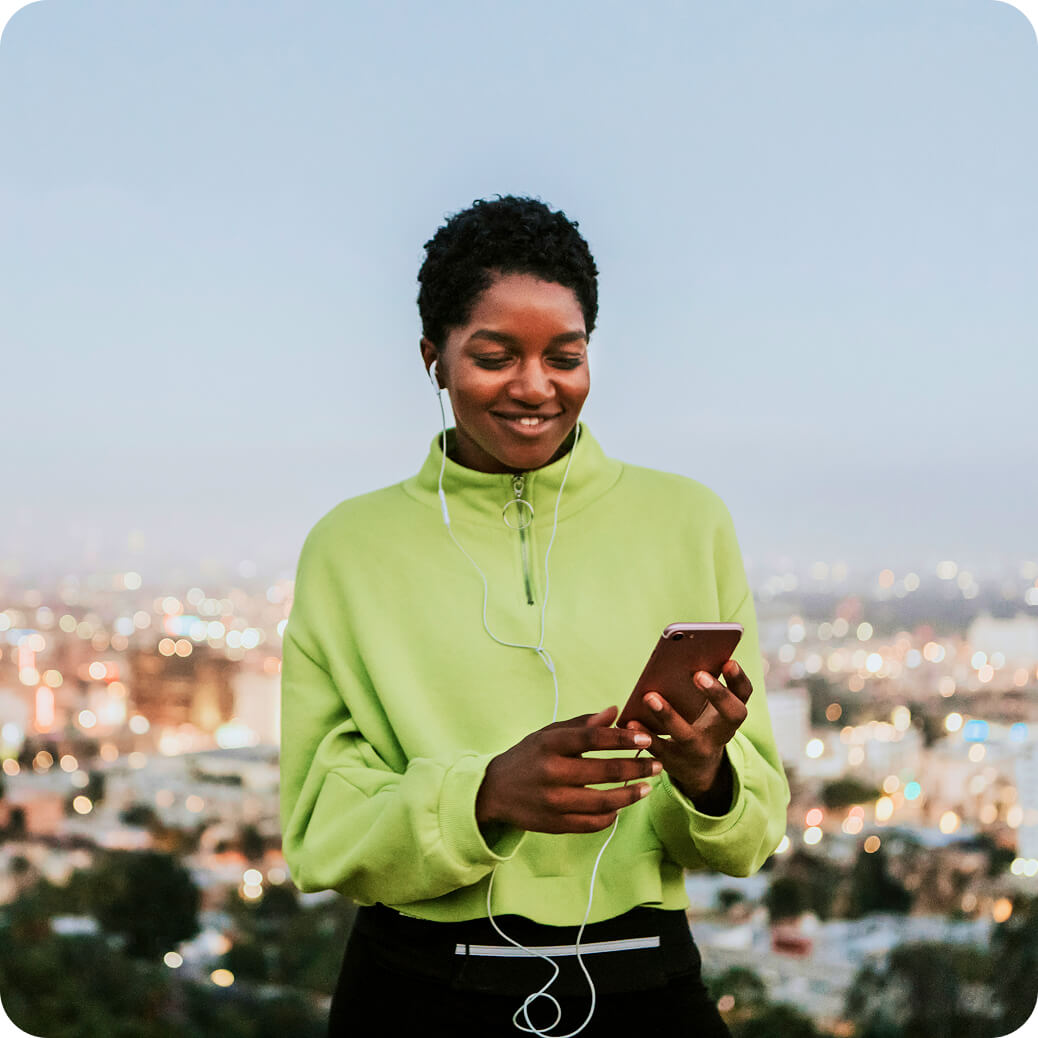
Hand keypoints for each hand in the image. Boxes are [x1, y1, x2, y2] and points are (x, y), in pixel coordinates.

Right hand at [475, 706, 661, 834]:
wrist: (494, 790)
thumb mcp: (549, 734)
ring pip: (603, 802)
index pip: (593, 739)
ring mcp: (553, 801)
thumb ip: (582, 724)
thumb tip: (615, 711)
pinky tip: (621, 806)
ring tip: (647, 787)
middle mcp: (551, 772)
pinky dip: (612, 815)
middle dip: (637, 768)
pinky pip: (593, 823)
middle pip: (604, 772)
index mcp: (550, 744)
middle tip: (657, 765)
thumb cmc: (528, 756)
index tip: (645, 740)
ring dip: (631, 795)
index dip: (622, 740)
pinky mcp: (555, 824)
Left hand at [625, 661, 751, 809]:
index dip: (739, 679)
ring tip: (650, 696)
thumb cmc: (701, 724)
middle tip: (698, 674)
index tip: (729, 661)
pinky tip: (631, 720)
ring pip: (686, 735)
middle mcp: (721, 733)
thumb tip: (682, 655)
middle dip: (717, 694)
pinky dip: (644, 734)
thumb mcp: (708, 709)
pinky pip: (658, 749)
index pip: (743, 695)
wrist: (698, 770)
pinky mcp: (674, 761)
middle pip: (731, 715)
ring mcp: (698, 750)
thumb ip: (701, 686)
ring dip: (668, 715)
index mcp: (730, 714)